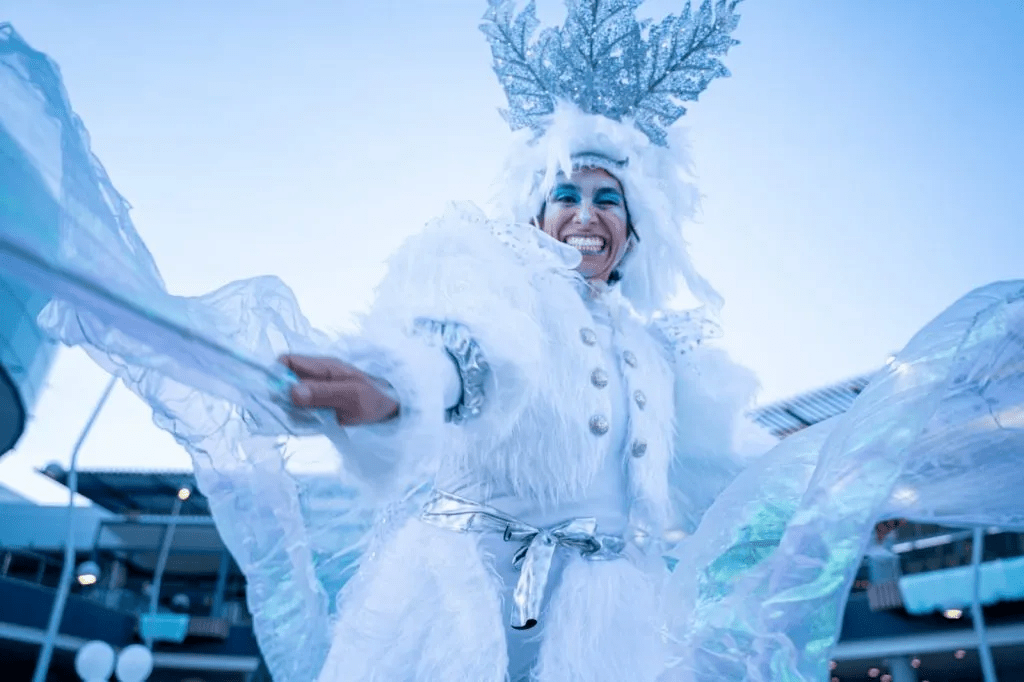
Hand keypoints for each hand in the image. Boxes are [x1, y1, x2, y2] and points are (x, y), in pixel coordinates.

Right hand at [279, 355, 399, 426]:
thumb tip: (291, 392)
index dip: (275, 375)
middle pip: (284, 382)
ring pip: (290, 399)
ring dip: (293, 412)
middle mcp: (316, 377)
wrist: (393, 409)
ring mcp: (317, 391)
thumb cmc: (376, 397)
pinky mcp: (320, 406)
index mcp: (322, 366)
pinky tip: (315, 425)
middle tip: (298, 413)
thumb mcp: (353, 396)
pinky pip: (301, 411)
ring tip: (313, 420)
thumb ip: (323, 393)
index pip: (287, 361)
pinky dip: (302, 420)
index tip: (278, 396)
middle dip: (283, 398)